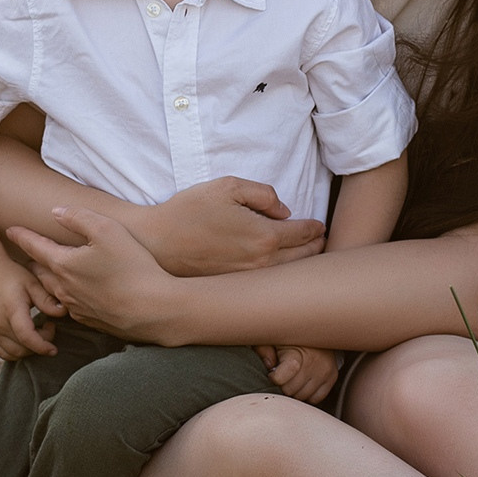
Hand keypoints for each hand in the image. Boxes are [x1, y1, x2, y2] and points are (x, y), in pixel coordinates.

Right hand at [0, 261, 63, 359]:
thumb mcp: (32, 283)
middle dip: (39, 345)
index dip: (42, 347)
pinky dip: (15, 351)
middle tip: (48, 327)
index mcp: (11, 310)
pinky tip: (23, 338)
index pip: (27, 337)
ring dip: (28, 350)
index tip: (54, 349)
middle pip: (22, 349)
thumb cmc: (11, 275)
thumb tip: (63, 312)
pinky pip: (1, 352)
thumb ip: (47, 300)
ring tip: (36, 332)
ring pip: (12, 354)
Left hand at [4, 208, 184, 341]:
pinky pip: (70, 306)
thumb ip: (78, 217)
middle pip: (40, 271)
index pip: (34, 247)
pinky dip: (66, 296)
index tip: (9, 229)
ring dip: (47, 279)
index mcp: (63, 264)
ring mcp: (76, 307)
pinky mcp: (91, 321)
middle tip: (27, 251)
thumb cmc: (132, 266)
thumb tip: (56, 212)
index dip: (21, 236)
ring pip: (54, 290)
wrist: (153, 310)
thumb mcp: (107, 229)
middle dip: (32, 260)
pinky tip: (74, 294)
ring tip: (46, 271)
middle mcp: (64, 288)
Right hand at [134, 177, 326, 276]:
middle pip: (304, 258)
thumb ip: (263, 194)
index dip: (316, 228)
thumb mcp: (227, 186)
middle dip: (316, 247)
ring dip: (301, 264)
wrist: (157, 243)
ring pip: (288, 274)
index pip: (305, 234)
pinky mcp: (236, 289)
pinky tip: (279, 268)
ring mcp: (249, 281)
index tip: (319, 225)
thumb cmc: (190, 211)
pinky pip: (268, 284)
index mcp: (265, 237)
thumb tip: (283, 211)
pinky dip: (280, 276)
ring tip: (306, 254)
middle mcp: (262, 264)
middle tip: (320, 240)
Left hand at [259, 344, 340, 404]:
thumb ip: (264, 350)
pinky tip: (303, 383)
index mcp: (296, 353)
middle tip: (283, 375)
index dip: (274, 379)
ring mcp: (325, 371)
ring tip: (293, 377)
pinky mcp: (332, 376)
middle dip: (283, 385)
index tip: (272, 373)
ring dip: (295, 391)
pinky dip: (308, 394)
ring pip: (302, 396)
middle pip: (290, 390)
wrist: (316, 330)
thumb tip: (268, 365)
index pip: (281, 378)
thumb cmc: (291, 336)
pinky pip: (316, 398)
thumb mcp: (273, 338)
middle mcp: (314, 363)